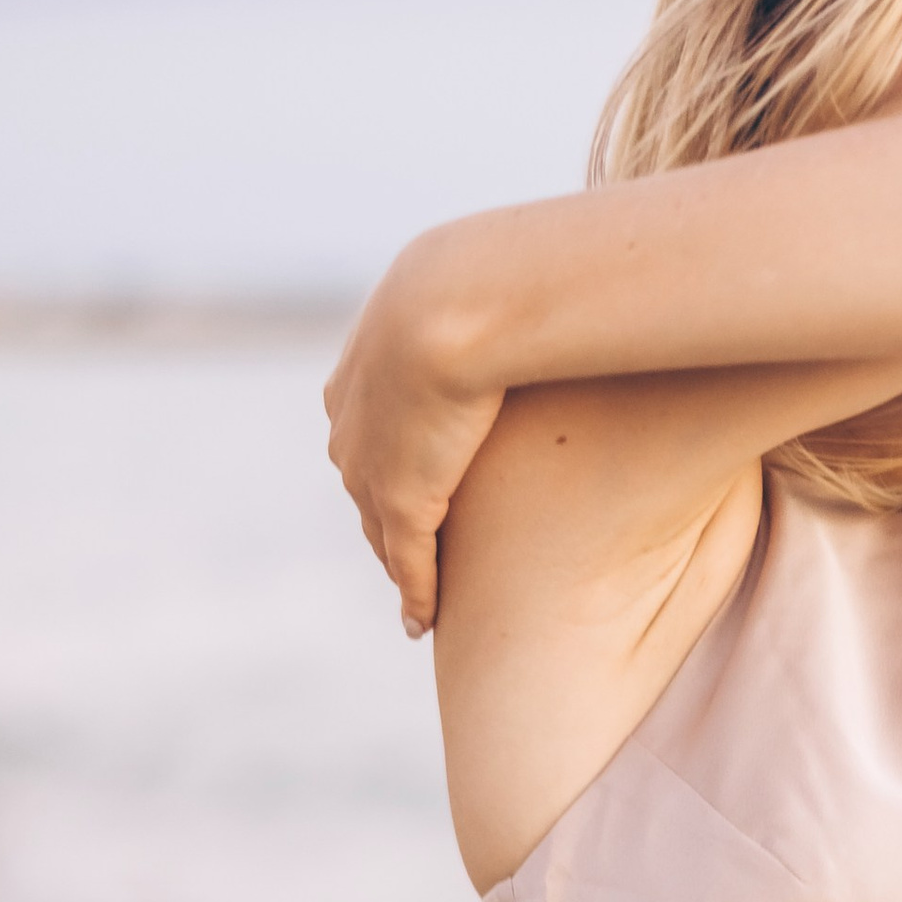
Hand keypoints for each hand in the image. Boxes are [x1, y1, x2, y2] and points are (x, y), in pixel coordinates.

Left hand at [323, 246, 505, 635]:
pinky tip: (425, 621)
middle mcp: (351, 426)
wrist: (459, 299)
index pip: (370, 437)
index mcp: (360, 373)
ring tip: (419, 598)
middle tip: (412, 560)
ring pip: (381, 533)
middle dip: (385, 526)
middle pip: (366, 493)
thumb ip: (502, 308)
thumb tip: (549, 292)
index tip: (415, 490)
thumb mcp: (481, 290)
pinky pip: (406, 563)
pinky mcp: (403, 501)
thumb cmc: (486, 280)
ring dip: (400, 567)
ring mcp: (372, 467)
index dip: (390, 467)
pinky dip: (415, 594)